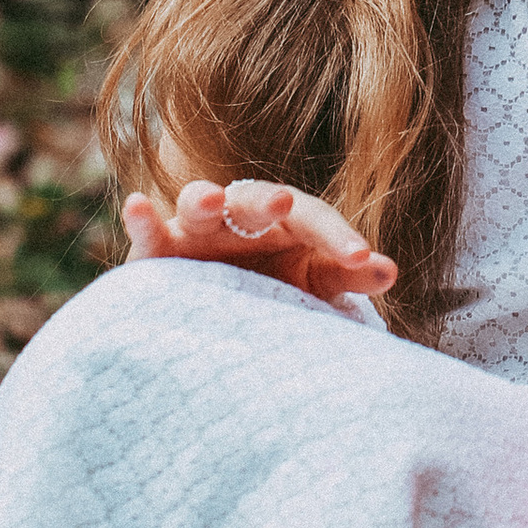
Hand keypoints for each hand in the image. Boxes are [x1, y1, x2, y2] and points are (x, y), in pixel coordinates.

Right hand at [120, 177, 397, 305]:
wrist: (222, 328)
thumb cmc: (277, 297)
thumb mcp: (315, 286)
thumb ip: (347, 274)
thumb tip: (390, 269)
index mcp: (286, 223)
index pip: (313, 219)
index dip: (336, 236)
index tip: (362, 259)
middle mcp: (241, 218)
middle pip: (255, 199)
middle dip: (267, 202)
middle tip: (282, 206)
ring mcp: (196, 231)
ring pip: (197, 203)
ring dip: (202, 198)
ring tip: (209, 200)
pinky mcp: (156, 253)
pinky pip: (147, 233)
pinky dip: (140, 219)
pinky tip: (137, 205)